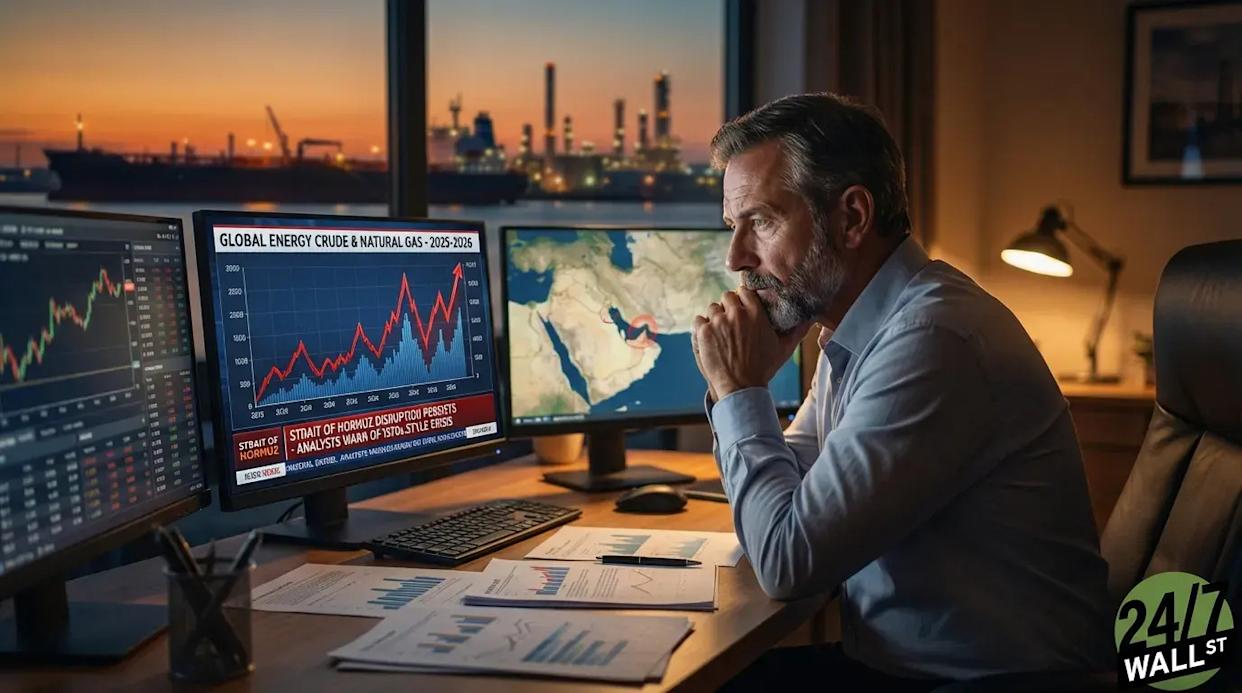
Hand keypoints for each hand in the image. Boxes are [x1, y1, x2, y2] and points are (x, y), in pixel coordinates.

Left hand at [692, 287, 808, 398]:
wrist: (741, 388)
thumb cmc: (763, 369)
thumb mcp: (784, 349)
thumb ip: (797, 331)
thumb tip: (811, 319)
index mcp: (755, 313)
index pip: (744, 291)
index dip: (742, 300)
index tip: (741, 309)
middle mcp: (736, 314)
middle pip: (726, 297)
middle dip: (728, 308)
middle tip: (730, 323)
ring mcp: (718, 322)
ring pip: (712, 308)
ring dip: (714, 318)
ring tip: (720, 334)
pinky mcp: (703, 332)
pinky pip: (698, 320)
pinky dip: (702, 328)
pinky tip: (710, 340)